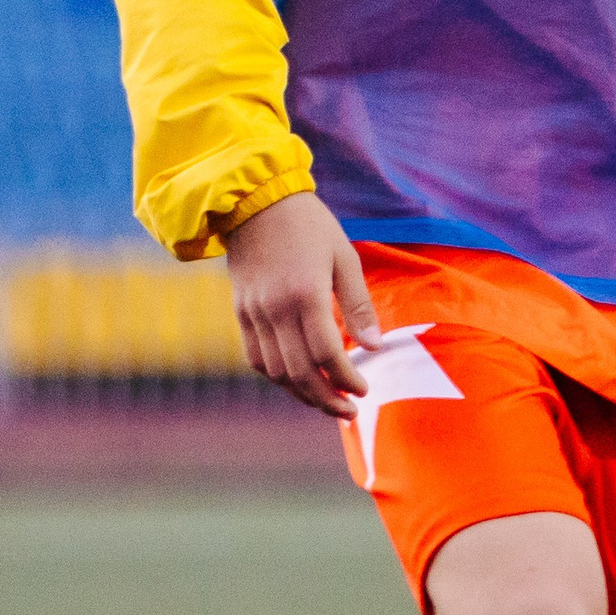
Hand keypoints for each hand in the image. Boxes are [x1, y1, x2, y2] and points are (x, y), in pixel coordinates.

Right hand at [223, 190, 377, 415]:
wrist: (255, 203)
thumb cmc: (310, 227)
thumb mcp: (345, 258)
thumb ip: (359, 306)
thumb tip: (375, 348)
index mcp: (306, 294)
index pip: (328, 354)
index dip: (347, 378)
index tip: (364, 389)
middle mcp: (275, 309)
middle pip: (300, 372)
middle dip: (327, 399)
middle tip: (350, 411)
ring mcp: (253, 313)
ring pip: (275, 372)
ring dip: (302, 394)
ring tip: (327, 402)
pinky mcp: (240, 312)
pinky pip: (255, 358)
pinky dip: (277, 377)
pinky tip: (298, 382)